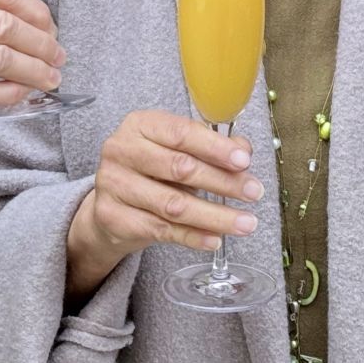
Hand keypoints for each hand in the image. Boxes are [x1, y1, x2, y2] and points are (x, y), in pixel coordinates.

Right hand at [64, 109, 259, 302]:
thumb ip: (210, 148)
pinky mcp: (113, 217)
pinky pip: (162, 230)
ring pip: (173, 205)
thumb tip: (243, 151)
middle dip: (222, 182)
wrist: (110, 205)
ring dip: (215, 215)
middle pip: (180, 168)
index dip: (215, 147)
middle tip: (253, 192)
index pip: (181, 133)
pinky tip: (215, 238)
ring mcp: (113, 185)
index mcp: (139, 125)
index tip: (244, 160)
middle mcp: (121, 151)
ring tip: (245, 222)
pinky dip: (193, 236)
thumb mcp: (177, 151)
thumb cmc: (150, 171)